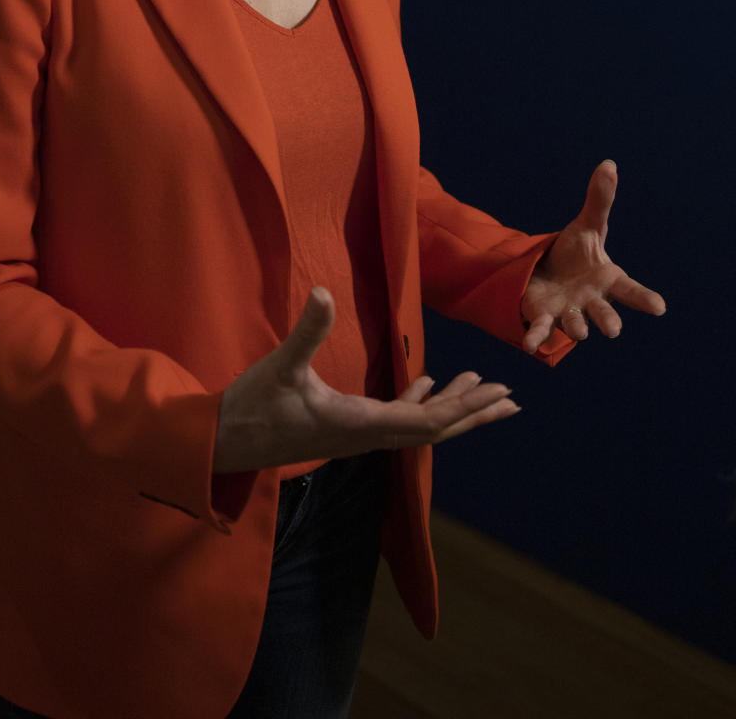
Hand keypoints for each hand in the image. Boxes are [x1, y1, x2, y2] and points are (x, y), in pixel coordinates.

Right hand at [213, 287, 519, 473]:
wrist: (224, 443)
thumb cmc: (251, 407)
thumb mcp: (280, 366)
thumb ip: (306, 331)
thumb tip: (324, 292)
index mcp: (359, 423)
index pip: (425, 421)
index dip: (463, 407)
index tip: (495, 392)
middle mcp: (367, 435)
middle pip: (434, 429)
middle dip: (473, 412)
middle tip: (511, 398)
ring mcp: (357, 434)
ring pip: (419, 426)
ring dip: (453, 409)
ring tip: (485, 392)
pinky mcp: (346, 427)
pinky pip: (396, 419)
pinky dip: (420, 403)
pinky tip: (429, 385)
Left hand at [521, 159, 666, 352]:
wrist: (547, 271)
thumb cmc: (575, 252)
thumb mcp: (586, 225)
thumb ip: (599, 201)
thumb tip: (608, 164)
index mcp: (606, 279)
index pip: (630, 290)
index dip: (644, 299)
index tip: (659, 308)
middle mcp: (591, 301)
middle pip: (605, 313)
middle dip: (609, 321)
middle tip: (615, 329)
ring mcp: (569, 312)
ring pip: (576, 324)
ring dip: (577, 328)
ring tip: (580, 332)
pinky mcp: (545, 316)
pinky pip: (542, 330)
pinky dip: (537, 338)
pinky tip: (530, 345)